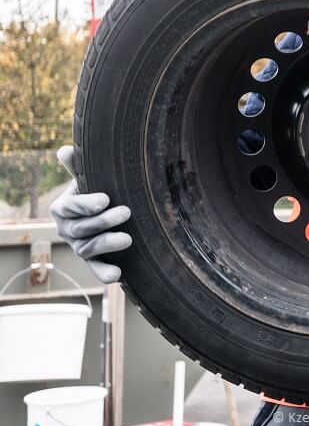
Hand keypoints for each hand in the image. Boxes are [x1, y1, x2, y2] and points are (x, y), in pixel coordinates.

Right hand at [49, 146, 131, 283]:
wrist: (105, 207)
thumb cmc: (96, 187)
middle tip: (127, 212)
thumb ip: (77, 165)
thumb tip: (64, 150)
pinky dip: (104, 273)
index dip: (86, 204)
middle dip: (103, 221)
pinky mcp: (94, 259)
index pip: (69, 207)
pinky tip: (117, 276)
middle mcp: (67, 229)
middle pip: (80, 229)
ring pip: (87, 249)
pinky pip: (95, 268)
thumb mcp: (88, 176)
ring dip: (107, 245)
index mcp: (62, 208)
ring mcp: (79, 246)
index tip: (105, 199)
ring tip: (128, 239)